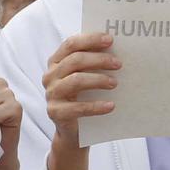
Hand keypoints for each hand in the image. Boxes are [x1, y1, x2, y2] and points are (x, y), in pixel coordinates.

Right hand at [42, 32, 116, 169]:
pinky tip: (111, 106)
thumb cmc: (84, 97)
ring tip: (115, 84)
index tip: (110, 40)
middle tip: (119, 64)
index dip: (90, 40)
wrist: (75, 130)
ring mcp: (51, 94)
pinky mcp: (55, 112)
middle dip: (99, 60)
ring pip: (75, 81)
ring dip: (98, 80)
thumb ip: (93, 63)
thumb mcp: (86, 77)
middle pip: (74, 61)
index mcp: (56, 62)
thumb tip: (116, 48)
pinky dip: (96, 106)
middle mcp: (50, 76)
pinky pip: (77, 107)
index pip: (70, 44)